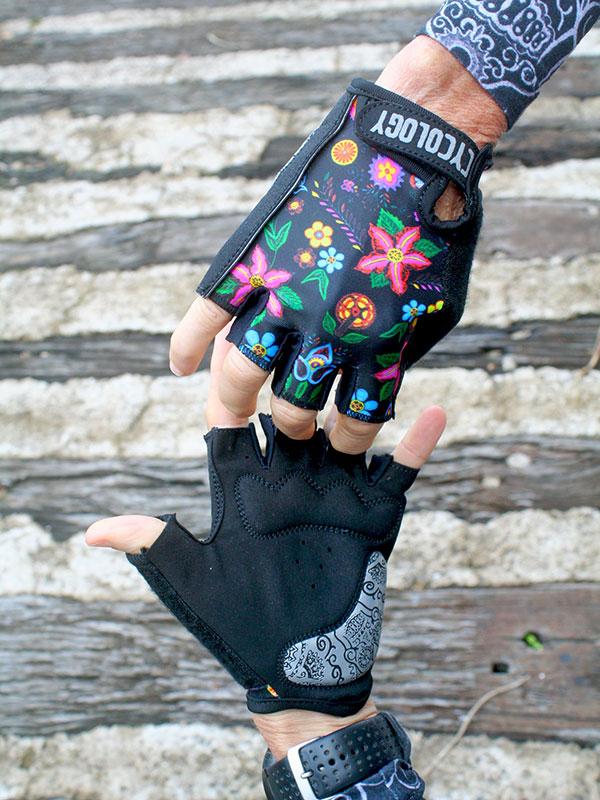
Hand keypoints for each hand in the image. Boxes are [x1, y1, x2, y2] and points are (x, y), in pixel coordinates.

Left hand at [87, 333, 445, 753]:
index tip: (225, 343)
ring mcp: (334, 493)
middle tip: (300, 319)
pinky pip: (400, 472)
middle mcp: (290, 480)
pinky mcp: (372, 514)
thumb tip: (91, 530)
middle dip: (293, 372)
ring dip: (354, 396)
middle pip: (292, 411)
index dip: (227, 387)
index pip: (233, 425)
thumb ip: (153, 545)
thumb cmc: (237, 625)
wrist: (301, 668)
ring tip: (366, 348)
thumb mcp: (193, 580)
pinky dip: (417, 444)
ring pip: (347, 429)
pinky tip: (433, 409)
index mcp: (245, 490)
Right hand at [170, 47, 495, 453]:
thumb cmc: (435, 235)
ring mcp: (285, 292)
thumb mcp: (437, 309)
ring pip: (240, 373)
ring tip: (234, 412)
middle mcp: (326, 330)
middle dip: (291, 427)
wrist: (415, 147)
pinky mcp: (258, 259)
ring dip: (233, 402)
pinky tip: (179, 365)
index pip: (352, 424)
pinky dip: (186, 341)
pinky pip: (206, 310)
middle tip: (290, 428)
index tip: (336, 438)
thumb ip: (400, 358)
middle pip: (290, 409)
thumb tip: (368, 395)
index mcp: (378, 346)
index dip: (344, 441)